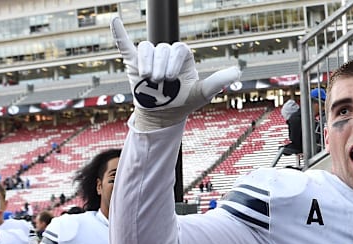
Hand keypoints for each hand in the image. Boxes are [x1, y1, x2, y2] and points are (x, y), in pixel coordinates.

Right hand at [110, 17, 240, 129]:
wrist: (162, 115)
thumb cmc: (184, 101)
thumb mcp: (202, 92)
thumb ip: (218, 80)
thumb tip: (238, 71)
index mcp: (182, 56)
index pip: (178, 48)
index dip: (174, 62)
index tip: (171, 78)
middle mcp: (166, 53)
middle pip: (161, 48)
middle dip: (160, 66)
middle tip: (160, 82)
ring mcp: (149, 58)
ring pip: (146, 47)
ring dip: (146, 62)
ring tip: (148, 78)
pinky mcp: (133, 63)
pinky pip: (125, 45)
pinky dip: (119, 33)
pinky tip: (114, 20)